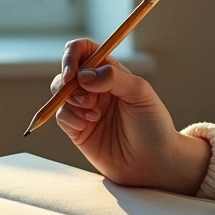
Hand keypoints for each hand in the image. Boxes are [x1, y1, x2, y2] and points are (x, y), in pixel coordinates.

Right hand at [52, 39, 210, 194]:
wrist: (154, 163)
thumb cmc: (153, 126)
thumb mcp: (141, 95)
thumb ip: (114, 78)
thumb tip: (83, 75)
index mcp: (111, 73)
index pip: (84, 50)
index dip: (72, 55)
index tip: (72, 72)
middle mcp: (95, 88)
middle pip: (66, 71)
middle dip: (69, 81)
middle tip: (87, 99)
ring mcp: (85, 108)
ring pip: (60, 92)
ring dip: (72, 101)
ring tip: (94, 115)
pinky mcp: (77, 129)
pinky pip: (61, 115)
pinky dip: (70, 118)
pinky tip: (89, 125)